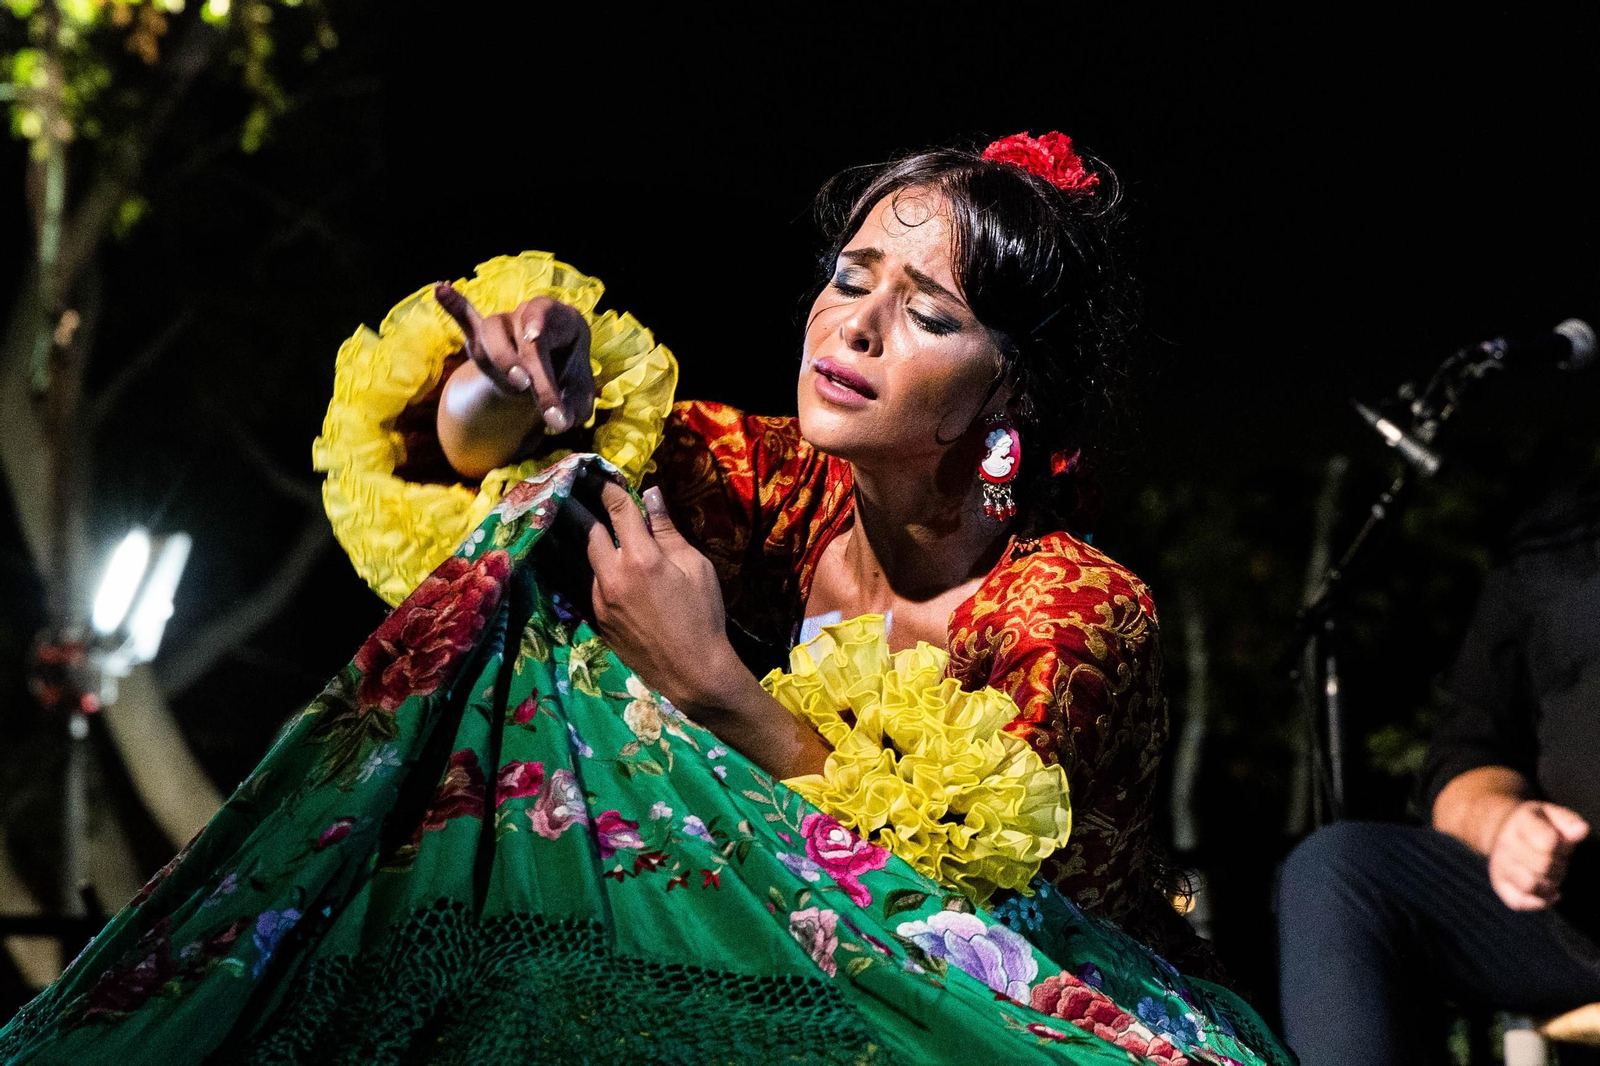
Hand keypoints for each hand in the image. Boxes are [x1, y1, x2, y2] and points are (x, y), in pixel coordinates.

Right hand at [434, 283, 595, 434]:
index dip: (537, 322)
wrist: (544, 383)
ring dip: (502, 357)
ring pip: (492, 330)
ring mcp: (505, 324)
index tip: (534, 336)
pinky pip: (466, 318)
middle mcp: (531, 314)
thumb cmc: (566, 383)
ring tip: (519, 384)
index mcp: (562, 320)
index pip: (547, 315)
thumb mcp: (577, 398)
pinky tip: (441, 288)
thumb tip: (562, 422)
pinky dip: (455, 307)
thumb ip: (574, 408)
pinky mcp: (481, 337)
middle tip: (531, 391)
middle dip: (527, 365)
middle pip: (521, 333)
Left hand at [556, 476, 742, 712]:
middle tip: (564, 482)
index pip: (617, 509)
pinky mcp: (596, 618)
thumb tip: (651, 495)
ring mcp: (599, 599)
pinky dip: (579, 563)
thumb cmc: (703, 616)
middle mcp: (613, 575)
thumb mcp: (695, 567)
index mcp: (642, 557)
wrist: (692, 672)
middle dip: (573, 501)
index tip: (595, 471)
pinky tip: (574, 553)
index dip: (605, 486)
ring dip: (569, 532)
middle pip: (583, 528)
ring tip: (558, 511)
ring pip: (577, 556)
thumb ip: (667, 531)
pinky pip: (583, 582)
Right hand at [1487, 800, 1589, 909]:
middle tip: (1557, 860)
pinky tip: (1549, 891)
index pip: (1547, 842)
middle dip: (1558, 866)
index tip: (1558, 842)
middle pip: (1542, 866)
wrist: (1504, 831)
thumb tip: (1581, 831)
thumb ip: (1569, 822)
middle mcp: (1505, 843)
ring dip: (1550, 884)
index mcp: (1521, 821)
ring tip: (1551, 875)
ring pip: (1530, 885)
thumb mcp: (1553, 815)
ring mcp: (1499, 865)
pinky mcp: (1500, 885)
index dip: (1562, 846)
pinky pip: (1520, 902)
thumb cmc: (1539, 825)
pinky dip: (1540, 901)